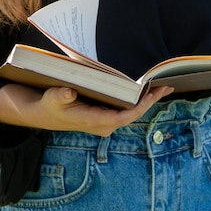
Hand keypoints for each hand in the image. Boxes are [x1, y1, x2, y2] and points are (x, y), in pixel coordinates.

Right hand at [0, 84, 173, 135]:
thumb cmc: (49, 105)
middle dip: (150, 101)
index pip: (122, 118)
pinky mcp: (106, 115)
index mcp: (94, 122)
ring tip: (164, 86)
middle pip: (132, 114)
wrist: (44, 113)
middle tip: (166, 87)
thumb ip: (59, 96)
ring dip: (147, 99)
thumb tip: (68, 93)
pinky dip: (138, 99)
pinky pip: (127, 109)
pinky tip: (148, 89)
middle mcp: (103, 124)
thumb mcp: (51, 100)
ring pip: (131, 111)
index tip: (149, 97)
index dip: (138, 108)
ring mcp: (106, 121)